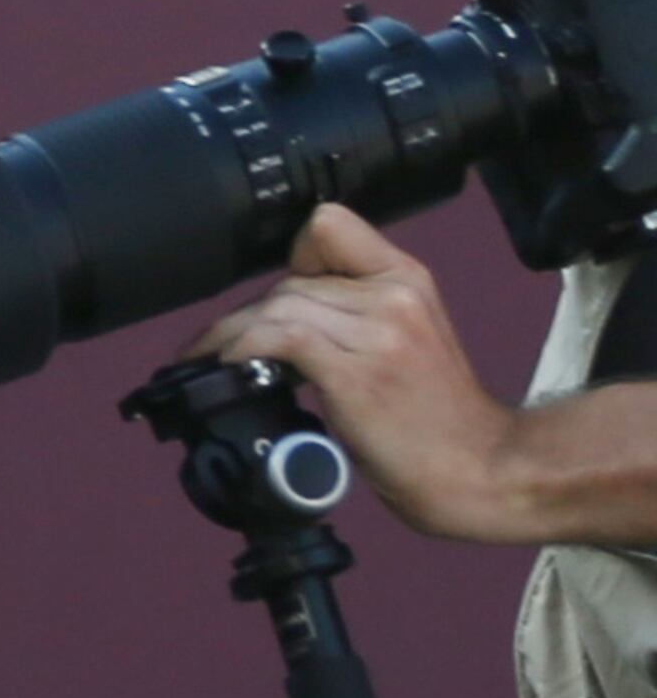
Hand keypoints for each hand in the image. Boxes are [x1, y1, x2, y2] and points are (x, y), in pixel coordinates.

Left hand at [201, 204, 526, 539]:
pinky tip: (229, 366)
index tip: (280, 297)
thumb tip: (288, 315)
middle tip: (229, 345)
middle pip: (292, 277)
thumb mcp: (410, 341)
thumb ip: (360, 314)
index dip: (295, 256)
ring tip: (213, 358)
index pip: (330, 225)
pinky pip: (279, 338)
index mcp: (408, 279)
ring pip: (277, 305)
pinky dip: (241, 348)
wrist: (484, 472)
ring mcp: (378, 333)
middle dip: (251, 312)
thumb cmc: (440, 421)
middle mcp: (394, 295)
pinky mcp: (357, 373)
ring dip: (232, 333)